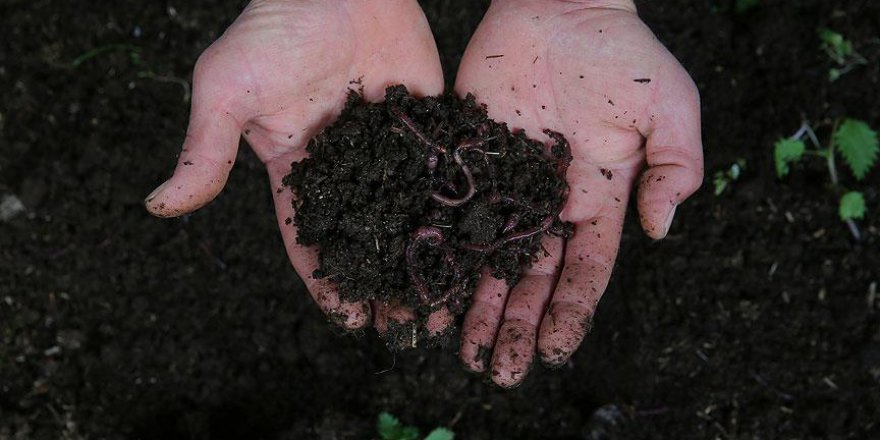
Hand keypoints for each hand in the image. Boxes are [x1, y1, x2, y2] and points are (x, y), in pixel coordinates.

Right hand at [144, 0, 444, 332]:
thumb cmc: (274, 28)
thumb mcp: (225, 90)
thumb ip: (204, 151)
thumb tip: (158, 205)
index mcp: (296, 169)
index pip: (310, 240)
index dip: (328, 283)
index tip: (350, 321)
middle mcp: (345, 168)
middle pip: (365, 238)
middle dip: (383, 284)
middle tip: (408, 328)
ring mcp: (389, 150)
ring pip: (407, 216)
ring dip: (423, 259)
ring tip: (446, 304)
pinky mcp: (426, 127)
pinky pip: (441, 174)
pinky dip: (456, 211)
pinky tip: (474, 247)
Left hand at [454, 0, 702, 386]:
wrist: (561, 5)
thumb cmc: (622, 52)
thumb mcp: (670, 107)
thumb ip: (675, 168)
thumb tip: (660, 231)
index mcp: (595, 200)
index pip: (583, 271)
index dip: (569, 314)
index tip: (553, 353)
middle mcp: (546, 203)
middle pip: (529, 278)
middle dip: (516, 327)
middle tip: (496, 375)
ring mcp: (502, 184)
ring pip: (486, 257)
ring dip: (475, 307)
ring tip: (459, 352)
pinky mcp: (466, 160)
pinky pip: (448, 213)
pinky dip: (438, 253)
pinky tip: (425, 290)